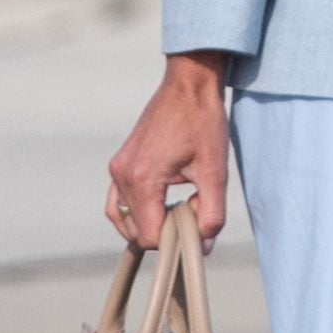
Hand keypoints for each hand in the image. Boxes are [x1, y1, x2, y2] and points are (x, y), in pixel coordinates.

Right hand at [107, 52, 233, 246]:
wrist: (189, 86)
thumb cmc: (203, 123)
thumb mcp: (215, 172)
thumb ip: (211, 214)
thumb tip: (203, 246)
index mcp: (142, 180)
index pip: (150, 237)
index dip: (176, 239)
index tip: (197, 219)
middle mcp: (122, 176)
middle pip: (136, 232)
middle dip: (164, 232)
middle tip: (191, 211)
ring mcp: (117, 169)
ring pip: (123, 220)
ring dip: (149, 224)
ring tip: (179, 209)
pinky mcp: (120, 163)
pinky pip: (118, 202)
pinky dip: (136, 212)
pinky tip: (161, 206)